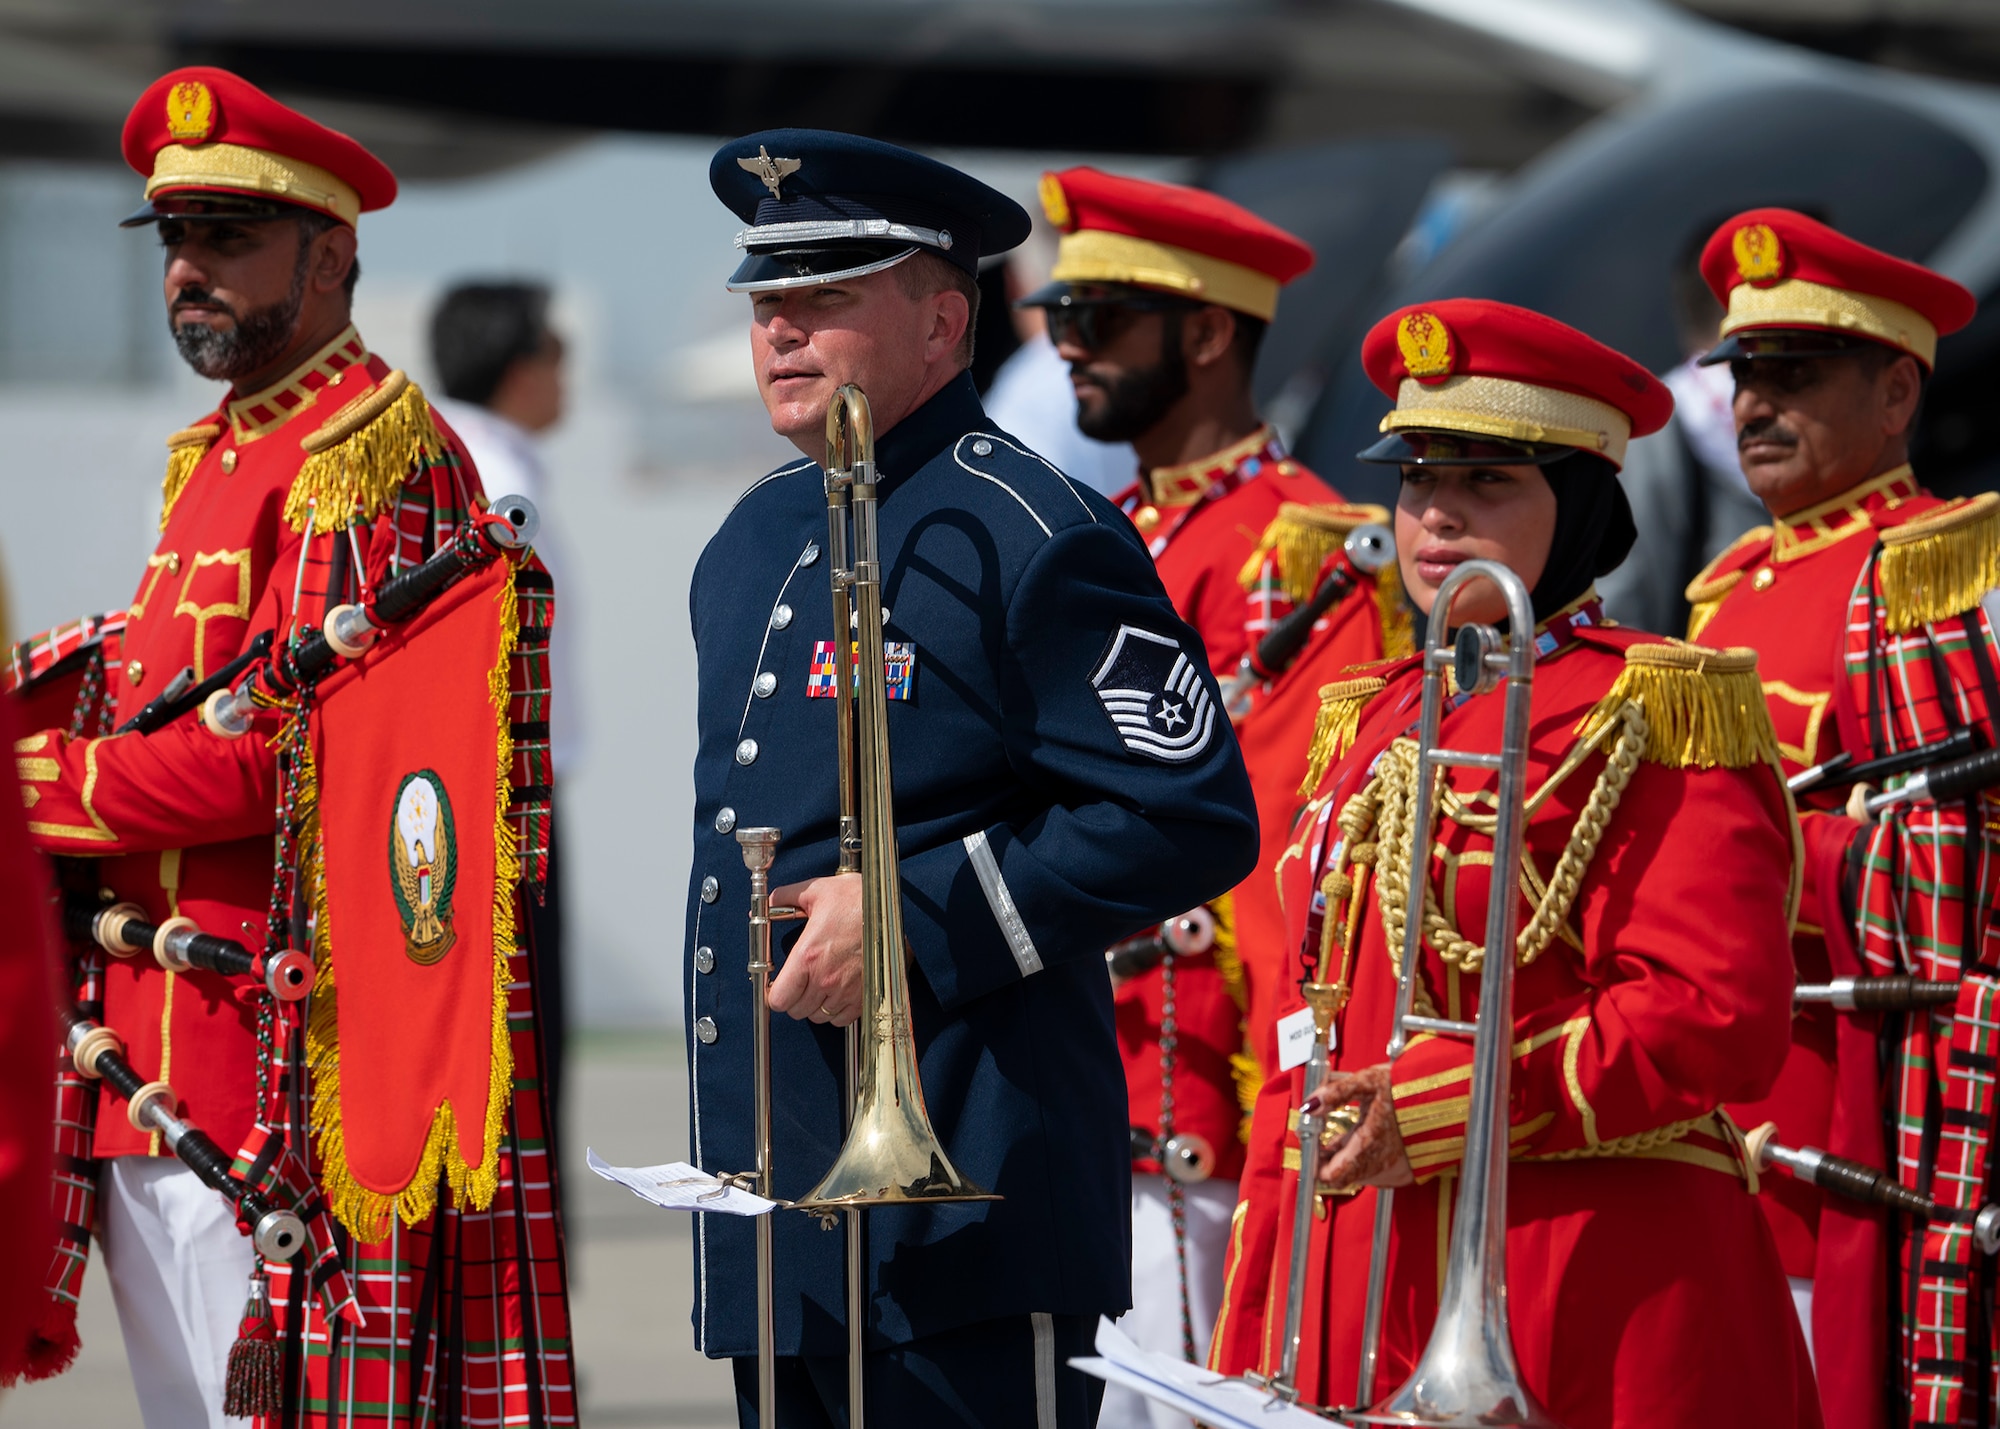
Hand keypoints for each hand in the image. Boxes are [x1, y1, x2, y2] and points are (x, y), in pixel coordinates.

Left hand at [767, 873, 863, 1026]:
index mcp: (808, 956)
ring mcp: (847, 992)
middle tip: (801, 983)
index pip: (779, 1000)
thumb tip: (766, 904)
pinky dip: (837, 1012)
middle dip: (795, 999)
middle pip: (797, 1011)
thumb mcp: (816, 891)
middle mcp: (825, 979)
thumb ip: (785, 898)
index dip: (776, 994)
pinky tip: (838, 993)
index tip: (780, 986)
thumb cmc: (857, 899)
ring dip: (816, 1006)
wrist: (893, 910)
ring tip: (820, 986)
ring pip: (819, 1017)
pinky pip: (841, 1020)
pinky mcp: (865, 997)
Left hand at [1305, 1064, 1414, 1189]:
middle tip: (1324, 1139)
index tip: (1311, 1145)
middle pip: (1343, 1177)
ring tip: (1348, 1134)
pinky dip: (1368, 1159)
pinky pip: (1377, 1172)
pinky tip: (1370, 1138)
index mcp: (1369, 1146)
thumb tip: (1309, 1105)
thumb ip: (1336, 1092)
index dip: (1315, 1163)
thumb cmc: (1411, 1086)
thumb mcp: (1369, 1080)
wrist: (1450, 1096)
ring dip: (1349, 1158)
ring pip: (1360, 1174)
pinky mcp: (1408, 1171)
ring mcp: (1396, 1171)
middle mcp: (1382, 1166)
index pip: (1330, 1176)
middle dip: (1330, 1160)